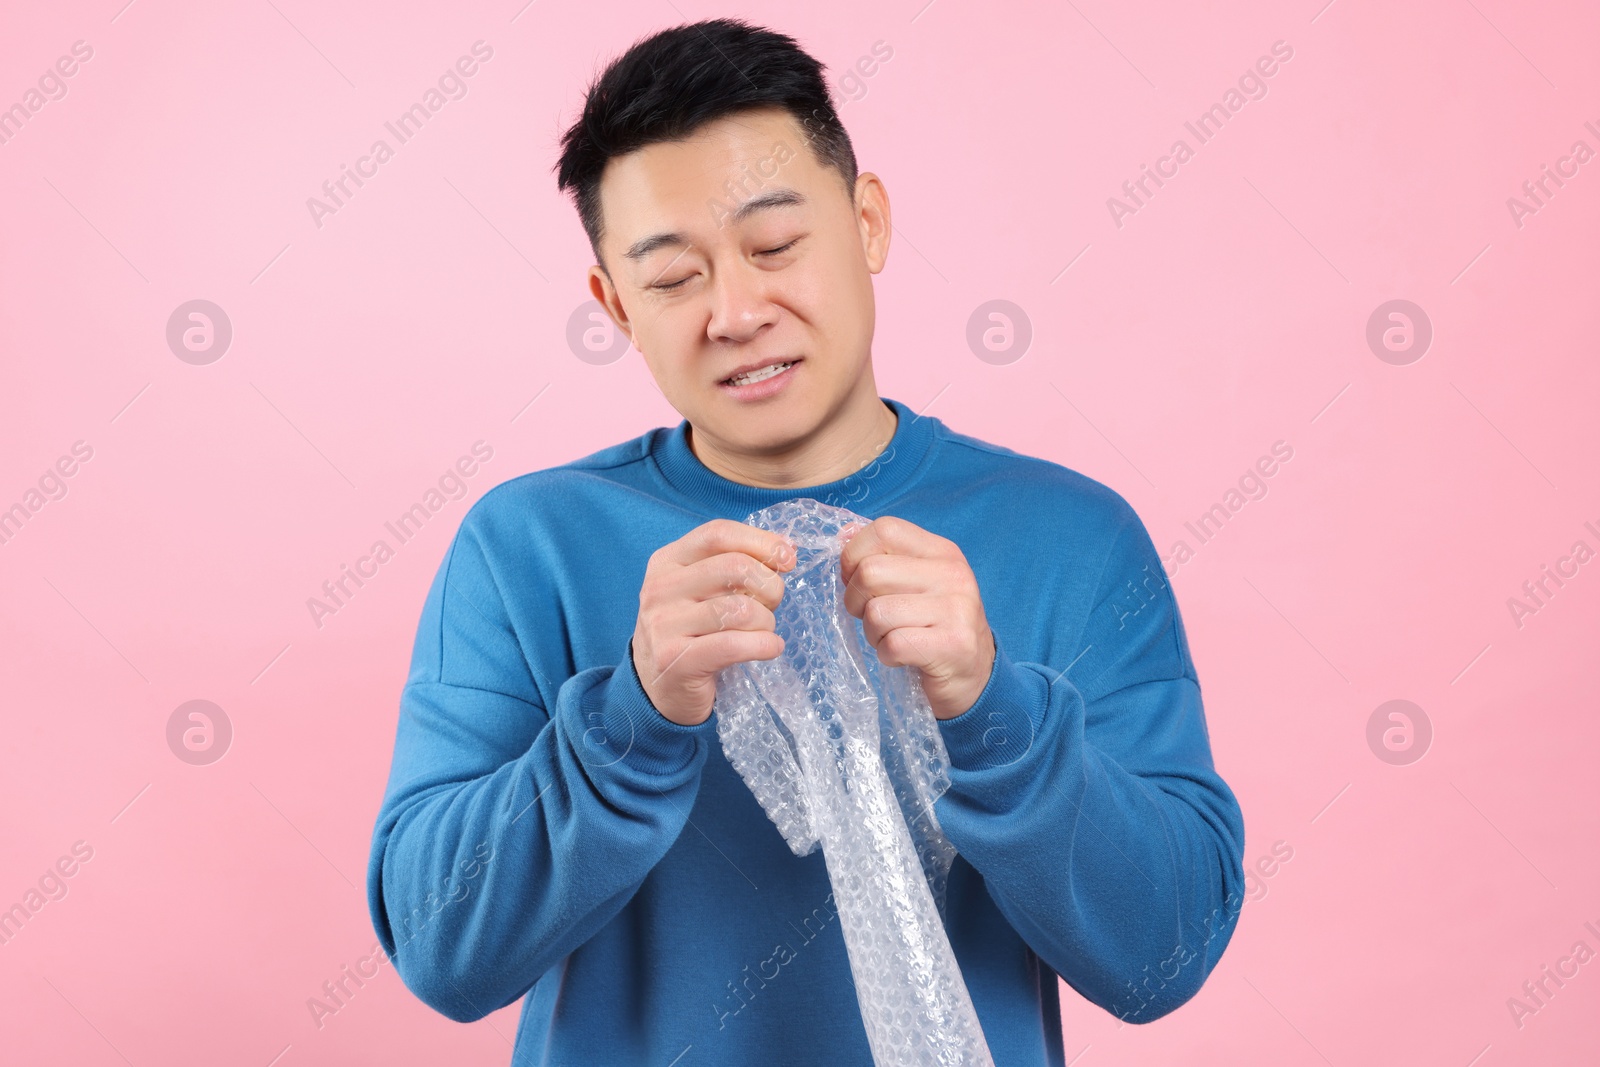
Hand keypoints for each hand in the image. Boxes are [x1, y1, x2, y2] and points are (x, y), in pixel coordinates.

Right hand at [632, 519, 796, 726]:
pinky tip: (770, 648)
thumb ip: (735, 565)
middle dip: (769, 586)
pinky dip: (765, 645)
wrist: (658, 688)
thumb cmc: (692, 632)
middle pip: (734, 567)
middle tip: (772, 605)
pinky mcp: (676, 660)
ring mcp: (664, 625)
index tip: (788, 558)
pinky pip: (735, 645)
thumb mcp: (702, 590)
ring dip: (766, 621)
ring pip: (740, 609)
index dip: (761, 542)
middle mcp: (660, 588)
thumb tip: (786, 548)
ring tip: (764, 632)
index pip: (718, 534)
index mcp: (667, 561)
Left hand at [837, 516, 995, 720]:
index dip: (854, 556)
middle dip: (856, 601)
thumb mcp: (916, 582)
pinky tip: (904, 656)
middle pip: (870, 572)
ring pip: (876, 612)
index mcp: (942, 551)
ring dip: (873, 633)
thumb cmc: (934, 626)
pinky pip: (892, 644)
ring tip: (893, 638)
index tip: (856, 580)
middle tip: (874, 618)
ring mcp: (956, 609)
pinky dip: (887, 656)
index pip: (884, 530)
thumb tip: (844, 534)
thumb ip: (883, 556)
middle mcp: (953, 574)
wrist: (975, 676)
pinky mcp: (952, 645)